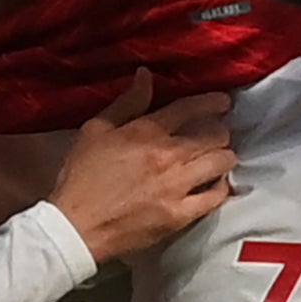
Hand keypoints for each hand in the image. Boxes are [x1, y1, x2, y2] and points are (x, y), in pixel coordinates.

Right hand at [49, 72, 236, 261]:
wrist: (76, 226)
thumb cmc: (82, 177)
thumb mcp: (95, 131)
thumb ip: (126, 102)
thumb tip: (146, 75)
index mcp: (147, 132)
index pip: (190, 108)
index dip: (213, 101)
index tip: (223, 102)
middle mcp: (168, 156)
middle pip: (215, 135)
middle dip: (219, 132)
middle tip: (215, 135)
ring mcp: (177, 187)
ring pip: (221, 163)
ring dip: (223, 157)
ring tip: (217, 158)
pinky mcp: (180, 215)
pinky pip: (215, 197)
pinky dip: (220, 188)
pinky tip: (215, 185)